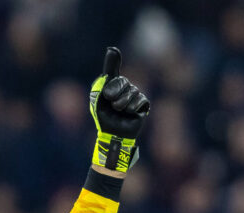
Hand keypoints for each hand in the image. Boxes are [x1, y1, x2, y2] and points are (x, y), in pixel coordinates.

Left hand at [89, 47, 148, 172]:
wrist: (112, 134)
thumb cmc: (104, 116)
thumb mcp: (100, 94)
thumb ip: (108, 72)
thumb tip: (112, 47)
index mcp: (112, 85)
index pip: (113, 72)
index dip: (113, 62)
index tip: (112, 50)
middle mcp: (125, 88)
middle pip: (123, 81)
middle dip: (115, 92)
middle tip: (110, 102)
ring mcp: (135, 96)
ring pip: (133, 91)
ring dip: (122, 102)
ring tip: (119, 111)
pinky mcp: (143, 105)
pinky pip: (141, 99)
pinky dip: (132, 107)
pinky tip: (129, 113)